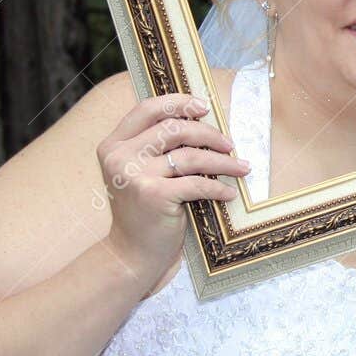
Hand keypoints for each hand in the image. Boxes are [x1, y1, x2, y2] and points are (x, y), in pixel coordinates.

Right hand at [96, 93, 248, 280]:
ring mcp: (134, 176)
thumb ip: (155, 147)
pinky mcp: (153, 195)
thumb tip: (200, 119)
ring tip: (241, 168)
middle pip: (174, 128)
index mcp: (113, 145)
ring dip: (223, 162)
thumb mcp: (139, 173)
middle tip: (230, 145)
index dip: (178, 102)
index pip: (147, 109)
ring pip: (190, 156)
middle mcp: (119, 157)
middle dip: (209, 134)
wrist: (131, 253)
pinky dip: (218, 188)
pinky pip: (197, 183)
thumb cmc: (143, 211)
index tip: (204, 107)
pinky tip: (229, 193)